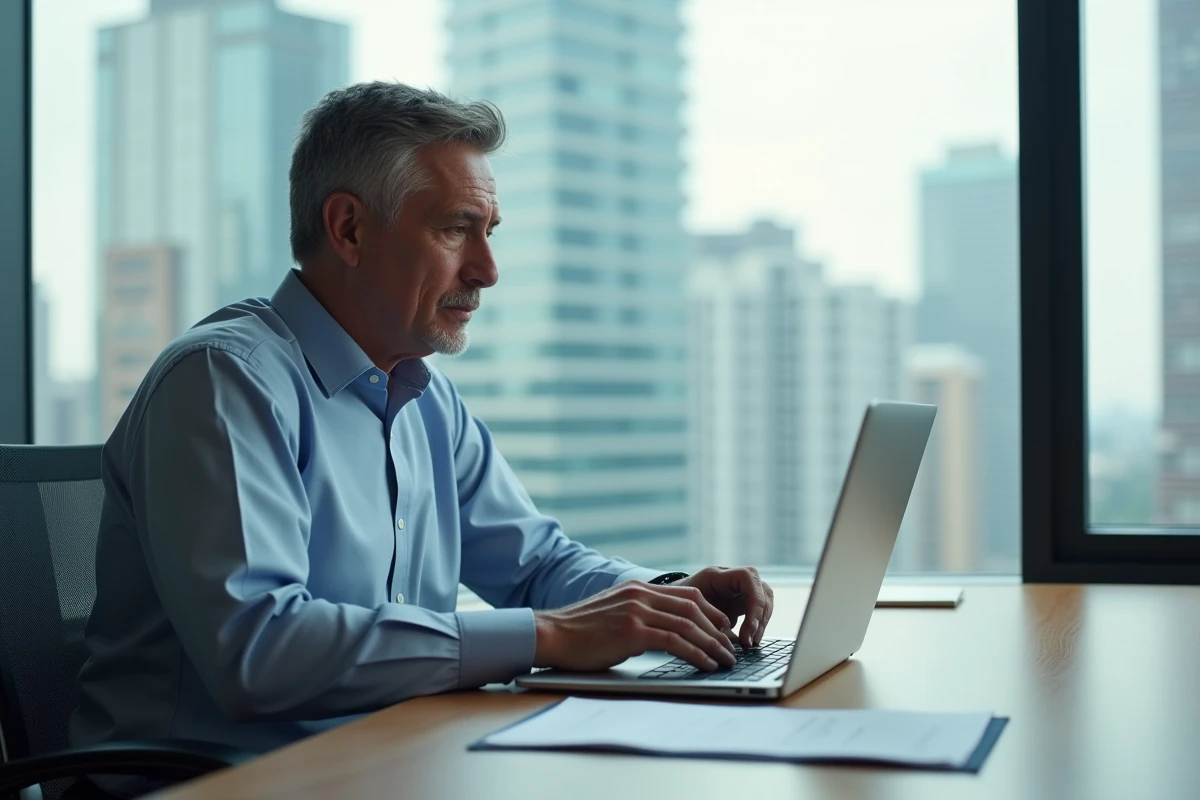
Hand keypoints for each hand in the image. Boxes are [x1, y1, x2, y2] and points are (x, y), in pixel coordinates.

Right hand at [533, 582, 737, 671]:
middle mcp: (640, 594)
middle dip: (716, 631)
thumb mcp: (614, 612)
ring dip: (711, 644)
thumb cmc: (580, 631)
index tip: (723, 630)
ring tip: (725, 660)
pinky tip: (705, 664)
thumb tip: (660, 630)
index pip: (686, 595)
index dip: (710, 613)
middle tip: (730, 649)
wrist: (551, 634)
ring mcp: (636, 611)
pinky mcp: (632, 631)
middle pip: (693, 608)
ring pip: (688, 625)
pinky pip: (674, 641)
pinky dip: (695, 653)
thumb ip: (637, 614)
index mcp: (638, 588)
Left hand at [674, 566, 773, 646]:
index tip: (747, 632)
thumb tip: (728, 643)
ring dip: (762, 623)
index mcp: (717, 575)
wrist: (671, 603)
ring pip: (765, 601)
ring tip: (751, 644)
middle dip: (760, 618)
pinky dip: (758, 625)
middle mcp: (732, 578)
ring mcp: (740, 588)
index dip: (754, 604)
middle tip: (750, 643)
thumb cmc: (677, 605)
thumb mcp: (688, 611)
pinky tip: (750, 642)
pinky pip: (759, 610)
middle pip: (762, 591)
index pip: (748, 578)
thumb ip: (708, 622)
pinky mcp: (742, 601)